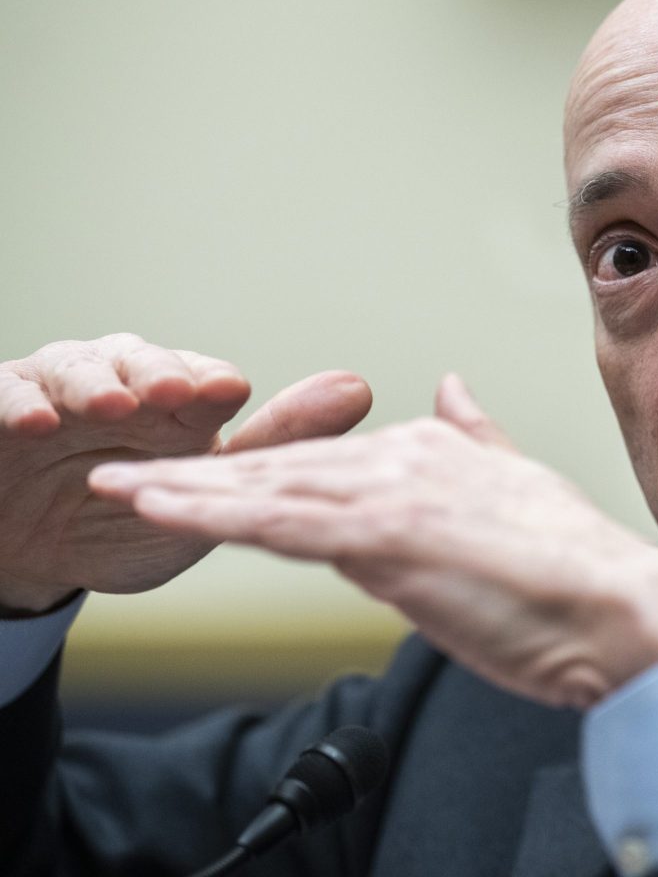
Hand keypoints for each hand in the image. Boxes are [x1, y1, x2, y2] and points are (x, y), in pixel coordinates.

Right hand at [0, 333, 372, 613]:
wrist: (34, 561)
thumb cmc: (130, 520)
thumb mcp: (204, 493)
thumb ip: (276, 443)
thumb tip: (358, 387)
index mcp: (176, 402)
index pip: (199, 379)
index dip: (209, 383)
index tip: (226, 394)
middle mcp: (117, 383)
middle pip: (137, 359)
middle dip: (156, 372)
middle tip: (172, 393)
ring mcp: (53, 393)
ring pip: (72, 365)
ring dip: (91, 380)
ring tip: (108, 404)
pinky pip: (1, 392)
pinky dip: (15, 400)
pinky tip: (36, 421)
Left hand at [89, 375, 657, 708]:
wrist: (625, 608)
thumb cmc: (580, 573)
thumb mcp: (521, 486)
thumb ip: (479, 436)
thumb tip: (453, 386)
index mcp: (440, 449)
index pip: (327, 462)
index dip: (258, 471)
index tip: (205, 475)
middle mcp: (412, 457)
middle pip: (285, 467)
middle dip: (200, 471)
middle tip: (126, 468)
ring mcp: (397, 494)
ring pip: (269, 489)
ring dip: (186, 489)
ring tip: (121, 487)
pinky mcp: (387, 538)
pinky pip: (280, 525)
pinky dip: (213, 517)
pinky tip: (164, 512)